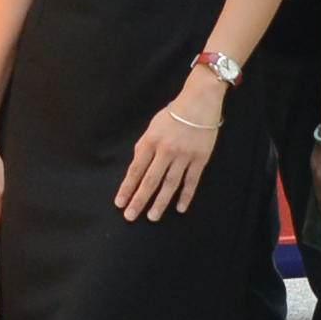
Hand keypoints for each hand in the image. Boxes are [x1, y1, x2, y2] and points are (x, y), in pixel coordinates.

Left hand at [115, 86, 223, 221]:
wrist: (200, 102)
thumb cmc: (173, 114)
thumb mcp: (152, 127)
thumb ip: (144, 146)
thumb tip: (137, 166)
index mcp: (151, 141)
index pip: (136, 169)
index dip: (127, 188)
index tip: (120, 203)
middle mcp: (166, 151)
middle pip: (150, 180)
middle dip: (139, 200)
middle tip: (131, 216)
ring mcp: (184, 156)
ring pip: (170, 183)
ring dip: (160, 202)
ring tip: (152, 217)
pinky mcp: (200, 159)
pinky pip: (191, 181)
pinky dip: (186, 196)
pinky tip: (180, 208)